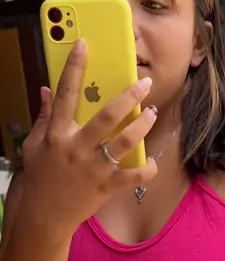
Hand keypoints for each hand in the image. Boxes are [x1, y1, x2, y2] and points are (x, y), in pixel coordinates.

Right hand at [20, 38, 157, 235]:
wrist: (46, 216)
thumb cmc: (42, 177)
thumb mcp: (35, 145)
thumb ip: (44, 117)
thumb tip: (47, 90)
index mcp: (57, 133)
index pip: (66, 94)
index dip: (74, 67)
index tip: (85, 44)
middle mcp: (77, 148)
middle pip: (106, 117)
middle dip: (128, 97)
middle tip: (144, 83)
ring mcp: (93, 168)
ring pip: (124, 142)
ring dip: (142, 126)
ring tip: (152, 113)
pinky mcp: (106, 187)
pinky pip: (132, 177)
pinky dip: (146, 169)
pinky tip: (153, 161)